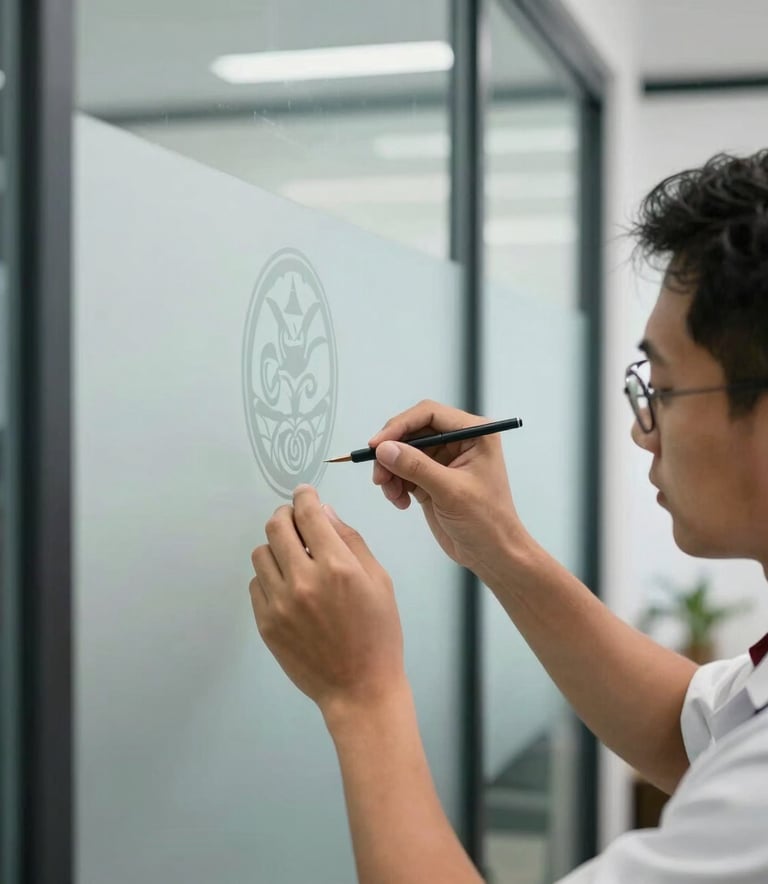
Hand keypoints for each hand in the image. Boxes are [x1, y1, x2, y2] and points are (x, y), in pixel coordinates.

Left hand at [250, 485, 405, 718]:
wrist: (360, 689)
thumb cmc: (378, 635)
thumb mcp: (378, 581)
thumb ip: (350, 541)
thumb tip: (325, 512)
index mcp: (337, 567)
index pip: (308, 514)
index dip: (304, 496)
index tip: (304, 493)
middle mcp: (304, 581)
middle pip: (276, 526)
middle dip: (286, 515)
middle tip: (295, 520)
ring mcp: (281, 604)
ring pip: (261, 553)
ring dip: (275, 546)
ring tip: (293, 556)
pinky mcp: (267, 624)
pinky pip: (256, 584)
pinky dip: (270, 576)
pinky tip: (288, 585)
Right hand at [368, 400, 527, 573]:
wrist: (492, 553)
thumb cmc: (487, 521)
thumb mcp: (451, 491)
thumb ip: (416, 467)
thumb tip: (385, 449)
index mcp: (474, 433)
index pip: (429, 414)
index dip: (400, 425)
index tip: (377, 444)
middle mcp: (459, 441)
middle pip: (412, 432)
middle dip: (392, 452)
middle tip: (378, 474)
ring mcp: (443, 459)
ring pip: (403, 452)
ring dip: (391, 471)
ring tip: (391, 493)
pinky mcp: (431, 477)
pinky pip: (403, 471)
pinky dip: (395, 484)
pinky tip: (401, 502)